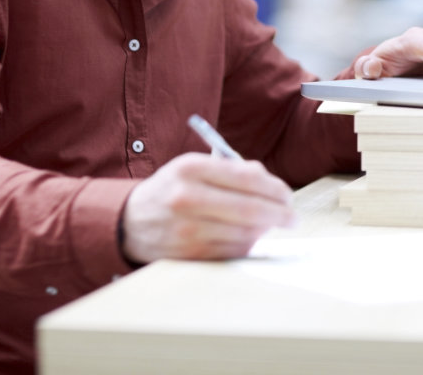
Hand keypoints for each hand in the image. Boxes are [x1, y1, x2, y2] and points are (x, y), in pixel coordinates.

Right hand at [120, 153, 295, 262]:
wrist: (131, 221)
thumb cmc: (172, 189)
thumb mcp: (195, 167)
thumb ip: (232, 170)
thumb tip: (270, 183)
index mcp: (190, 168)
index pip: (247, 178)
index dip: (275, 189)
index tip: (288, 196)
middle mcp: (186, 198)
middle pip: (249, 209)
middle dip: (279, 214)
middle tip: (292, 218)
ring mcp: (186, 229)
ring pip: (244, 233)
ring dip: (263, 231)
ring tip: (267, 225)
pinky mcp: (188, 254)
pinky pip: (231, 252)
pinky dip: (246, 245)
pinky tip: (246, 237)